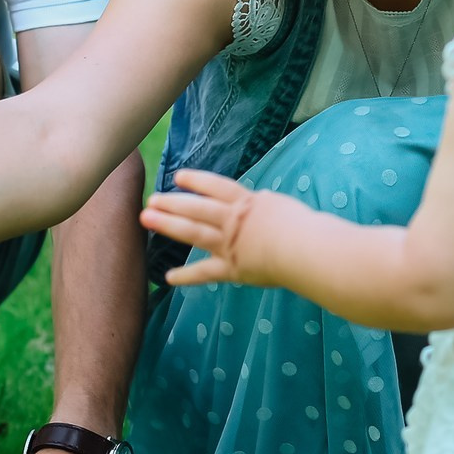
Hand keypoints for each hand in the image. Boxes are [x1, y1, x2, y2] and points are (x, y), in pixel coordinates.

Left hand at [140, 170, 305, 287]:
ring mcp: (230, 244)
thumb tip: (260, 198)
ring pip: (194, 231)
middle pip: (197, 207)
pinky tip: (168, 277)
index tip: (179, 177)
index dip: (197, 181)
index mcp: (248, 203)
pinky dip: (186, 276)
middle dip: (173, 202)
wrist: (306, 249)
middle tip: (152, 199)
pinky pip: (205, 273)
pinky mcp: (233, 268)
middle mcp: (234, 220)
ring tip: (147, 219)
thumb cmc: (304, 227)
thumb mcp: (282, 206)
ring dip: (169, 225)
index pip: (217, 187)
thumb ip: (265, 203)